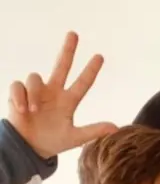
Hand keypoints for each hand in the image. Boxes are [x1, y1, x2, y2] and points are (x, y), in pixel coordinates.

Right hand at [7, 31, 115, 157]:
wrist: (28, 149)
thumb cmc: (53, 141)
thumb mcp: (75, 138)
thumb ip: (94, 131)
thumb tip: (116, 128)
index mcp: (68, 101)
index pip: (83, 82)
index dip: (91, 70)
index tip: (100, 56)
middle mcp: (54, 92)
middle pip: (61, 66)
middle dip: (68, 50)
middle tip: (74, 34)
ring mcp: (37, 92)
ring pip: (35, 77)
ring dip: (34, 94)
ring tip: (33, 111)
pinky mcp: (20, 95)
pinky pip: (18, 86)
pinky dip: (20, 97)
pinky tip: (22, 110)